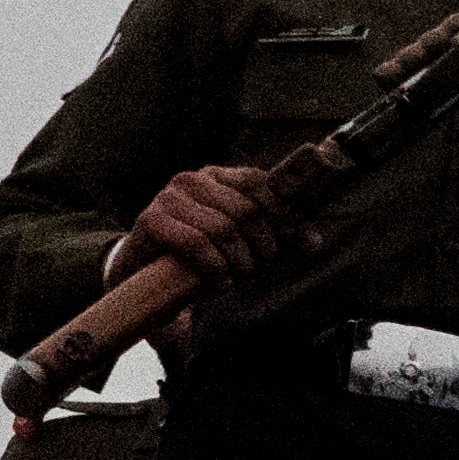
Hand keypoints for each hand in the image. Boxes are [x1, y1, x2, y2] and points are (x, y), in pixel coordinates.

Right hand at [131, 162, 275, 283]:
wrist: (143, 270)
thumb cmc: (199, 254)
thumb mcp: (240, 240)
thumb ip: (275, 236)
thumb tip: (315, 241)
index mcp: (216, 177)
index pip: (257, 181)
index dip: (278, 212)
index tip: (287, 238)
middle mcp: (192, 180)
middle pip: (246, 210)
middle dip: (260, 245)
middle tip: (258, 267)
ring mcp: (169, 197)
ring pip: (223, 228)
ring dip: (238, 261)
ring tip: (237, 277)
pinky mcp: (151, 220)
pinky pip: (196, 243)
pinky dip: (215, 268)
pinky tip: (219, 282)